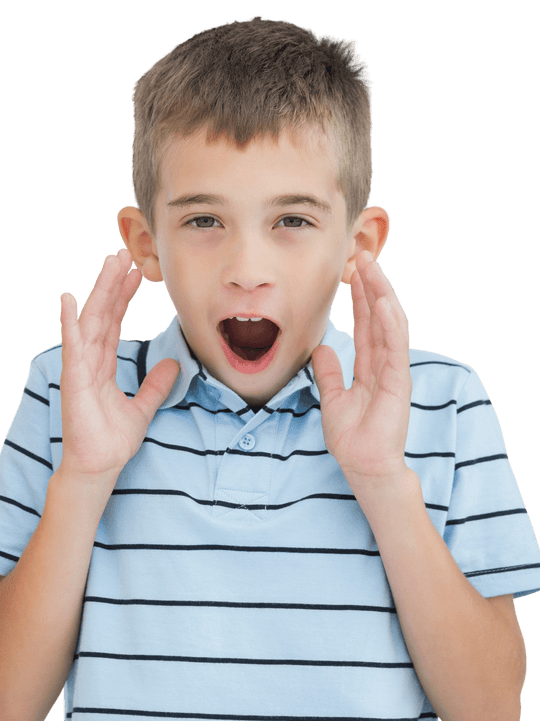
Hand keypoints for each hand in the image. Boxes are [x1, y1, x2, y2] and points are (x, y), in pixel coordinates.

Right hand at [57, 250, 179, 477]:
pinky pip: (73, 346)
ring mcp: (79, 368)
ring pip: (90, 321)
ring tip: (110, 263)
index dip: (124, 297)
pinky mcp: (74, 380)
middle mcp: (88, 361)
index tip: (137, 273)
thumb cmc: (111, 441)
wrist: (99, 467)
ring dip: (99, 291)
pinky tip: (69, 298)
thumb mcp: (143, 408)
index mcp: (102, 365)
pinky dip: (70, 322)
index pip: (113, 322)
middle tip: (124, 254)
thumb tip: (175, 365)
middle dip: (112, 284)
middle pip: (102, 314)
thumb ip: (156, 386)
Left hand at [312, 252, 411, 481]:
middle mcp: (385, 363)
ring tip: (372, 268)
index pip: (367, 323)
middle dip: (372, 286)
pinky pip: (395, 347)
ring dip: (382, 295)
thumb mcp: (332, 397)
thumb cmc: (353, 437)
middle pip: (380, 316)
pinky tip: (385, 302)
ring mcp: (394, 370)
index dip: (361, 297)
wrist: (364, 464)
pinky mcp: (399, 382)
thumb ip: (329, 372)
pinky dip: (391, 323)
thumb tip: (321, 347)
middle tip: (363, 256)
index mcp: (371, 365)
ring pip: (390, 324)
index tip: (352, 272)